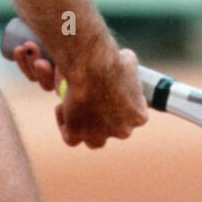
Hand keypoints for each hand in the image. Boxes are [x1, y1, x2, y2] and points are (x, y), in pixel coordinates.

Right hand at [12, 37, 147, 148]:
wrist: (91, 66)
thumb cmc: (111, 60)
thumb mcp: (129, 60)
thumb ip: (128, 69)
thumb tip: (124, 66)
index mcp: (139, 116)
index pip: (133, 118)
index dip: (122, 107)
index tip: (113, 95)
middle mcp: (122, 131)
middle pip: (114, 131)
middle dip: (106, 122)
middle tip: (94, 103)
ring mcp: (100, 136)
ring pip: (94, 141)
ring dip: (87, 129)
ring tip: (76, 109)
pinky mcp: (77, 136)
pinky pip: (70, 138)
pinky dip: (65, 126)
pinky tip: (62, 109)